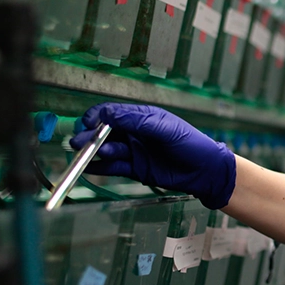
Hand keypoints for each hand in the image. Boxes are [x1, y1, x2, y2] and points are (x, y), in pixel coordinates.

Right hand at [70, 103, 235, 208]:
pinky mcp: (136, 169)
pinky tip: (90, 168)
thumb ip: (137, 122)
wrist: (206, 171)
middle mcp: (135, 133)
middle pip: (105, 132)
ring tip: (87, 154)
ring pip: (108, 150)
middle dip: (90, 136)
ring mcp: (134, 151)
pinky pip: (114, 168)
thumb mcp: (165, 129)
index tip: (89, 123)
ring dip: (94, 151)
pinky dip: (100, 168)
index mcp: (142, 117)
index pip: (113, 113)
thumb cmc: (191, 144)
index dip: (98, 116)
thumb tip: (108, 115)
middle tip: (79, 142)